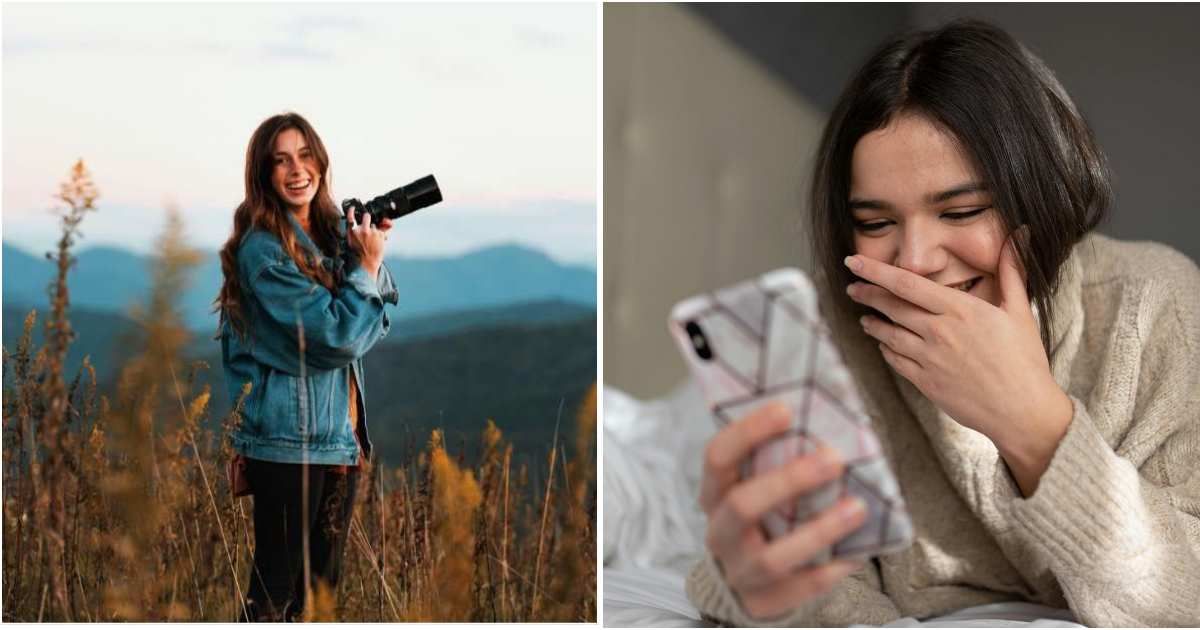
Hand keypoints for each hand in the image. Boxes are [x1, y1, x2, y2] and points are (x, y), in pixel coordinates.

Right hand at [345, 206, 385, 276]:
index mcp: (351, 232)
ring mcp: (371, 231)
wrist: (366, 264)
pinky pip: (383, 231)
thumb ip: (356, 232)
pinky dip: (383, 236)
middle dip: (368, 218)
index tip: (353, 207)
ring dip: (376, 231)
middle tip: (369, 225)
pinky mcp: (380, 235)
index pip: (350, 217)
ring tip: (373, 242)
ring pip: (376, 226)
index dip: (352, 210)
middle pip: (367, 216)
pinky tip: (379, 242)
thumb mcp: (352, 243)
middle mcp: (361, 230)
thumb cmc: (358, 256)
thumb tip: (362, 224)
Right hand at [699, 401, 867, 619]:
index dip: (748, 432)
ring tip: (858, 508)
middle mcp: (720, 532)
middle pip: (742, 505)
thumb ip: (782, 459)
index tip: (786, 409)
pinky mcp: (762, 602)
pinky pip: (798, 590)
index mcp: (715, 493)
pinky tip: (856, 553)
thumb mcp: (760, 486)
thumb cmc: (766, 515)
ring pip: (772, 557)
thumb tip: (833, 418)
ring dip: (818, 530)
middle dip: (789, 481)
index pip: (718, 457)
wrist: (749, 579)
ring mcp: (738, 571)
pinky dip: (829, 571)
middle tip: (833, 458)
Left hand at [844, 227, 1072, 491]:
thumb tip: (1020, 232)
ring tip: (864, 317)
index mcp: (959, 309)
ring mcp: (929, 358)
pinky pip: (896, 360)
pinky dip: (886, 349)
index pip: (907, 283)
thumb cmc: (1024, 360)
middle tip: (852, 287)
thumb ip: (1011, 270)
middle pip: (891, 307)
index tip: (854, 262)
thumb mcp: (1020, 310)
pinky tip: (884, 344)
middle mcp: (938, 331)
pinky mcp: (925, 382)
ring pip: (888, 334)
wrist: (1022, 411)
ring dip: (872, 323)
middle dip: (867, 294)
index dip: (875, 271)